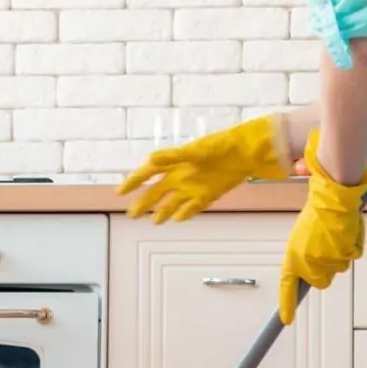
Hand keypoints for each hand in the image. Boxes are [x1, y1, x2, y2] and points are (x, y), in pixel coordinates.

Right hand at [119, 114, 289, 223]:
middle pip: (156, 192)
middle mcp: (181, 175)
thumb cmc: (220, 145)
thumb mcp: (196, 150)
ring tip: (152, 222)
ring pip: (173, 202)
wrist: (246, 151)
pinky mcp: (208, 194)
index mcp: (174, 163)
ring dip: (163, 212)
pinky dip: (185, 213)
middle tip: (130, 215)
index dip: (133, 182)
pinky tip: (178, 219)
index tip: (120, 192)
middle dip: (143, 203)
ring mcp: (194, 186)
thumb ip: (174, 156)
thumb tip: (150, 159)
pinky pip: (193, 207)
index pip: (148, 173)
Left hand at [278, 137, 366, 325]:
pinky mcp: (339, 256)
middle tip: (329, 247)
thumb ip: (307, 256)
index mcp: (292, 256)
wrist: (332, 198)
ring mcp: (323, 260)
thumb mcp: (305, 238)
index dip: (286, 304)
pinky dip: (352, 247)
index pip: (287, 286)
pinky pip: (351, 258)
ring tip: (336, 235)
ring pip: (338, 270)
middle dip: (327, 269)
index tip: (286, 321)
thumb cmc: (320, 215)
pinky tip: (346, 233)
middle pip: (321, 282)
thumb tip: (316, 271)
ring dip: (340, 256)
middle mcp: (305, 262)